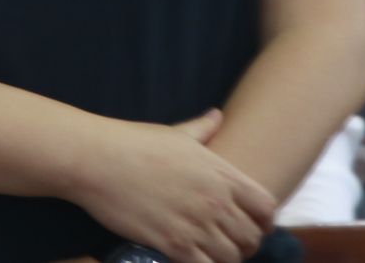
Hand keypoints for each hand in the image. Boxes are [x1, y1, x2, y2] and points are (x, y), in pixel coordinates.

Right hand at [68, 109, 276, 262]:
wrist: (98, 160)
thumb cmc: (134, 142)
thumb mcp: (176, 133)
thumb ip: (203, 128)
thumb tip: (217, 115)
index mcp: (221, 172)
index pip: (266, 206)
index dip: (265, 220)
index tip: (253, 224)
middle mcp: (215, 200)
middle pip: (252, 237)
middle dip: (246, 244)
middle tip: (229, 245)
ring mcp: (196, 224)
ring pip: (232, 258)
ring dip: (225, 259)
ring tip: (210, 254)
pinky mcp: (173, 244)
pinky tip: (190, 259)